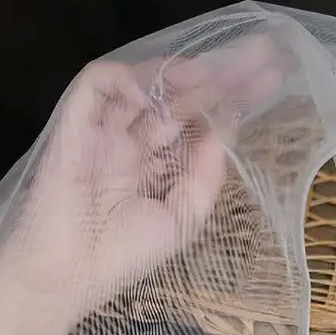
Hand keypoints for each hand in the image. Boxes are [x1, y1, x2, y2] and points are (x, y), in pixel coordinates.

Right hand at [0, 32, 284, 334]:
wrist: (64, 278)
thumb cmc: (117, 259)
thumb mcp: (180, 220)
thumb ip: (205, 177)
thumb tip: (227, 132)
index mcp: (152, 166)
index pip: (195, 123)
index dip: (232, 102)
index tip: (271, 80)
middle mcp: (129, 141)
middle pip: (179, 97)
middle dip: (221, 76)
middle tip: (264, 56)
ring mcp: (103, 129)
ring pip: (146, 83)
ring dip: (186, 74)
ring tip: (224, 72)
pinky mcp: (75, 122)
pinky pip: (101, 83)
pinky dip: (134, 77)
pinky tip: (170, 83)